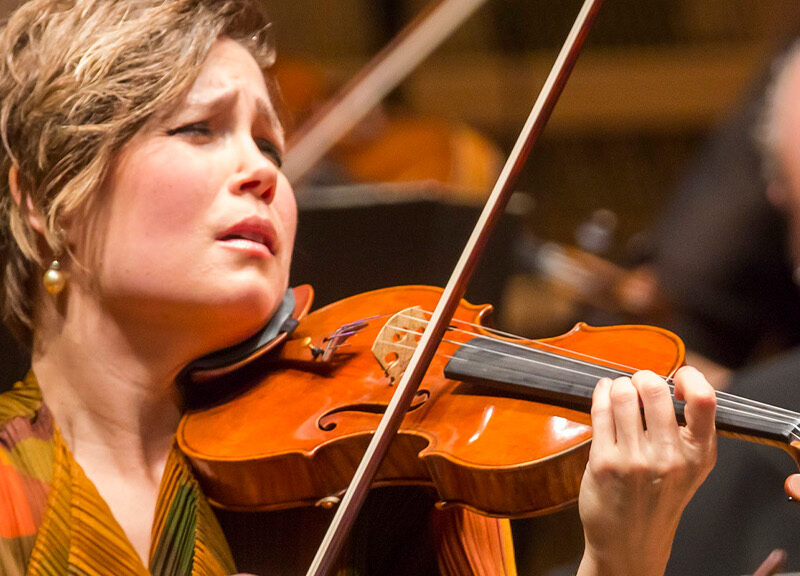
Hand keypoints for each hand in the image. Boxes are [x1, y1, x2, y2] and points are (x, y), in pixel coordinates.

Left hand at [576, 366, 716, 575]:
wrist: (630, 543)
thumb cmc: (658, 500)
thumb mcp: (690, 468)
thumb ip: (689, 430)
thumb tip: (672, 382)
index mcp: (699, 455)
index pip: (704, 400)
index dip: (689, 377)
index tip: (677, 378)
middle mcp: (670, 457)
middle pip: (654, 389)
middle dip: (642, 377)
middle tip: (639, 383)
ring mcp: (635, 460)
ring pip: (623, 395)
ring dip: (618, 385)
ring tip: (619, 390)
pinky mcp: (604, 462)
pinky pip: (601, 411)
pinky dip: (601, 394)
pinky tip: (604, 394)